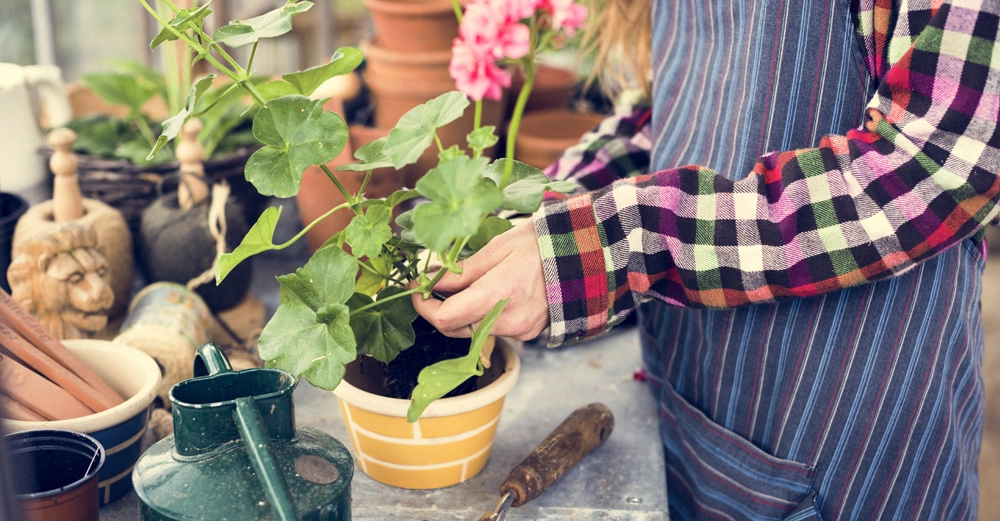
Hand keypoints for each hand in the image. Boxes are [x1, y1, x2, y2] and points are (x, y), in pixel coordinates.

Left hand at [411, 219, 548, 339]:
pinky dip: (486, 315)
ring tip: (470, 284)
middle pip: (456, 329)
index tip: (418, 288)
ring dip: (464, 312)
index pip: (445, 318)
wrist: (586, 255)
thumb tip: (430, 280)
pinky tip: (496, 292)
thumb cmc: (541, 243)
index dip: (424, 306)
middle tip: (437, 283)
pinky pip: (495, 329)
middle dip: (441, 309)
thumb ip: (462, 271)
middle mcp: (509, 321)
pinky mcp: (529, 334)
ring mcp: (521, 331)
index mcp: (498, 295)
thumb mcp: (497, 248)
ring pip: (475, 330)